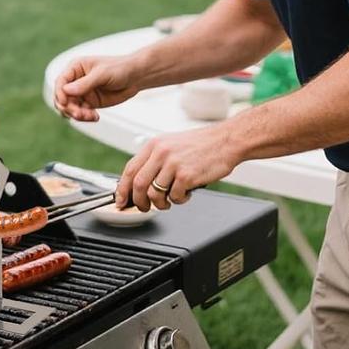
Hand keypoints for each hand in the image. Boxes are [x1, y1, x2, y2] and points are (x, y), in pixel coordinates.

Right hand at [54, 54, 139, 121]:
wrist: (135, 77)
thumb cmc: (120, 69)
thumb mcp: (103, 74)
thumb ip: (85, 83)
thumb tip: (66, 90)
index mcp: (75, 68)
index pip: (61, 82)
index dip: (59, 93)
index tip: (65, 103)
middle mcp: (75, 81)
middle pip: (62, 97)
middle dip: (69, 108)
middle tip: (80, 114)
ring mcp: (81, 93)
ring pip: (69, 108)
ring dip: (76, 115)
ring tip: (90, 116)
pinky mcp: (89, 103)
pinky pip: (80, 114)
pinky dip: (84, 118)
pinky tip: (95, 117)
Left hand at [115, 125, 239, 210]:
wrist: (226, 141)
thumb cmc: (202, 145)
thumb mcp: (172, 144)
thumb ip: (155, 160)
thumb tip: (139, 183)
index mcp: (154, 145)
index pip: (129, 170)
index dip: (122, 189)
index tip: (121, 200)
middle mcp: (161, 153)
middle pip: (138, 185)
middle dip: (139, 202)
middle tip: (144, 208)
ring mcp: (173, 164)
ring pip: (154, 194)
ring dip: (160, 204)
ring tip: (169, 201)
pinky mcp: (186, 175)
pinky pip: (175, 197)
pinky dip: (179, 200)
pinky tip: (186, 193)